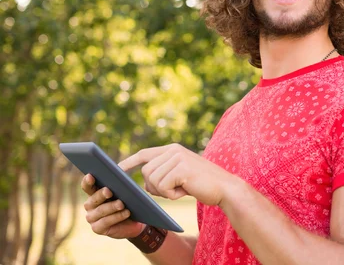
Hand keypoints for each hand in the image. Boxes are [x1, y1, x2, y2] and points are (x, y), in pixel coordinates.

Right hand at [81, 174, 144, 238]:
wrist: (133, 222)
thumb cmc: (128, 202)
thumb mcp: (124, 192)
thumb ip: (120, 184)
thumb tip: (121, 174)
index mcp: (94, 193)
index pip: (87, 186)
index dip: (88, 181)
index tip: (91, 175)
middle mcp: (90, 205)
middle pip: (94, 198)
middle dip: (101, 194)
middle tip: (109, 191)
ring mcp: (92, 218)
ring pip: (101, 210)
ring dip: (112, 207)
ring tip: (122, 204)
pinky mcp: (97, 228)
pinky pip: (106, 222)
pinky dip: (117, 217)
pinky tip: (126, 213)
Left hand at [119, 143, 238, 205]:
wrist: (225, 188)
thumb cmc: (202, 184)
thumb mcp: (181, 175)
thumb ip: (165, 173)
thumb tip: (145, 183)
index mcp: (173, 149)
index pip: (145, 154)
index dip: (130, 161)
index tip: (117, 169)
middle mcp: (174, 150)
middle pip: (147, 172)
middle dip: (155, 186)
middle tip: (174, 190)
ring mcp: (178, 158)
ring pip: (153, 181)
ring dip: (165, 192)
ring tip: (183, 189)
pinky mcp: (181, 169)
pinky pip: (163, 187)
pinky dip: (172, 195)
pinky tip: (186, 190)